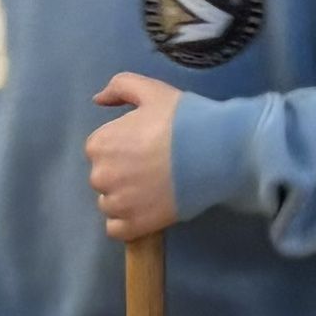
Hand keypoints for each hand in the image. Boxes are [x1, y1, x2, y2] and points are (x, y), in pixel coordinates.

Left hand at [85, 73, 183, 246]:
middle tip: (155, 167)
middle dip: (124, 173)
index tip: (147, 147)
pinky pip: (117, 228)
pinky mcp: (133, 227)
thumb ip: (120, 87)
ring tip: (156, 189)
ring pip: (110, 203)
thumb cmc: (183, 120)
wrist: (216, 152)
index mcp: (99, 144)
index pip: (101, 150)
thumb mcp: (152, 91)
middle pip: (104, 178)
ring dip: (127, 198)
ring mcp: (116, 204)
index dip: (124, 147)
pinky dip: (129, 222)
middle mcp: (100, 176)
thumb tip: (98, 100)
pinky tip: (149, 209)